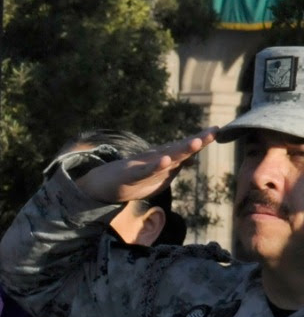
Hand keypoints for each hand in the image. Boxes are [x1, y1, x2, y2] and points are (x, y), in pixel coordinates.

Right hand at [70, 128, 217, 205]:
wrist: (98, 185)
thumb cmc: (128, 182)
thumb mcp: (155, 178)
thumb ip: (172, 168)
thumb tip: (191, 159)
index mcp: (161, 160)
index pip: (184, 148)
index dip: (201, 140)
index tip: (218, 131)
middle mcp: (153, 158)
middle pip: (178, 148)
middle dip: (197, 141)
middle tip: (214, 132)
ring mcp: (141, 165)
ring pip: (165, 156)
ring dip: (181, 149)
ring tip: (197, 142)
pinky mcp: (129, 174)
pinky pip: (144, 170)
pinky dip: (155, 165)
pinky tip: (165, 160)